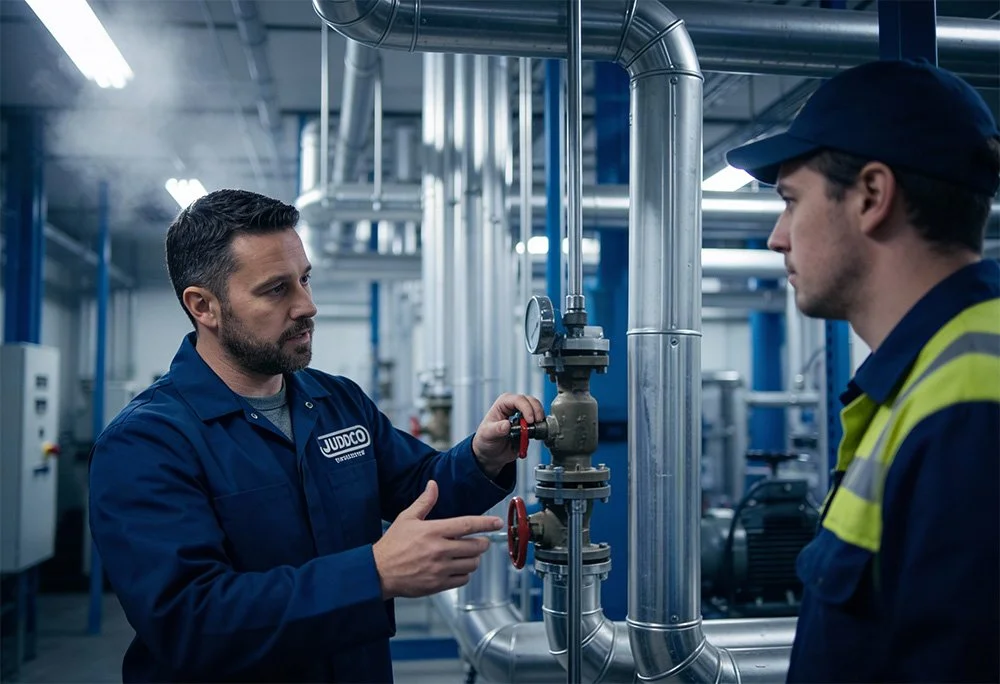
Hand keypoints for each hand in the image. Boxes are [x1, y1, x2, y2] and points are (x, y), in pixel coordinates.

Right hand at [372, 481, 501, 598]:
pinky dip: (464, 574)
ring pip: (472, 564)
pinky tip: (457, 568)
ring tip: (468, 554)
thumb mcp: (406, 518)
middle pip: (475, 546)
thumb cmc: (392, 545)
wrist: (378, 572)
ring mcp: (440, 569)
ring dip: (474, 558)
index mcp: (433, 531)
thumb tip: (433, 485)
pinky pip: (463, 579)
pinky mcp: (438, 584)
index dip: (486, 523)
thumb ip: (424, 502)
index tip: (497, 522)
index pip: (467, 525)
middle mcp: (439, 550)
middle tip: (480, 541)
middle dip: (483, 542)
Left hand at [471, 392, 545, 476]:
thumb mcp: (487, 434)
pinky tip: (535, 434)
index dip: (526, 408)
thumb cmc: (486, 440)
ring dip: (539, 419)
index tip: (530, 420)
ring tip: (535, 429)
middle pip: (531, 401)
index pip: (518, 399)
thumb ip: (496, 429)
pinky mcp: (528, 426)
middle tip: (537, 422)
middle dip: (536, 411)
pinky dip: (540, 427)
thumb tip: (506, 425)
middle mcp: (514, 407)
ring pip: (537, 410)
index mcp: (503, 404)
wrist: (491, 454)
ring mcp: (522, 416)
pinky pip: (538, 423)